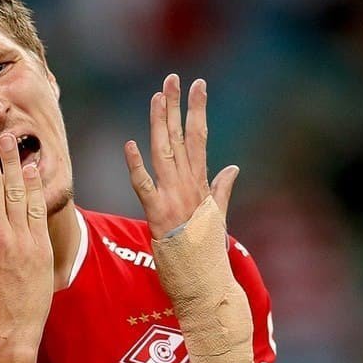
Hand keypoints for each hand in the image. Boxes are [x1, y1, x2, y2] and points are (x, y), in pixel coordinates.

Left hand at [123, 73, 239, 239]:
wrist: (206, 284)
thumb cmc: (208, 253)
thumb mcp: (217, 217)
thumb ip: (222, 189)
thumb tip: (233, 167)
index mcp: (201, 184)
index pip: (199, 138)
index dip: (197, 110)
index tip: (198, 85)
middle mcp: (189, 186)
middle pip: (181, 138)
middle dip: (177, 106)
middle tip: (173, 78)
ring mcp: (174, 199)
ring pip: (164, 153)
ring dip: (159, 124)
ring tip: (157, 97)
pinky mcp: (158, 216)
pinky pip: (144, 187)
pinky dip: (136, 166)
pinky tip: (129, 144)